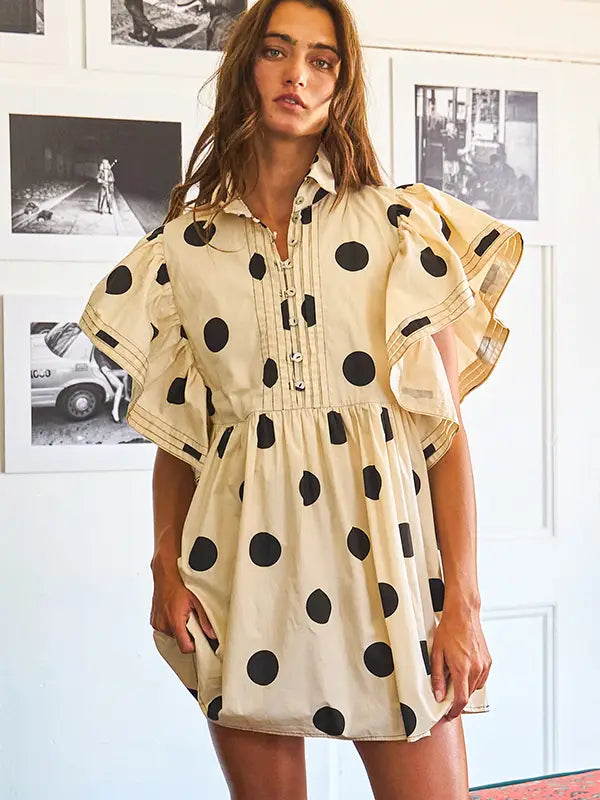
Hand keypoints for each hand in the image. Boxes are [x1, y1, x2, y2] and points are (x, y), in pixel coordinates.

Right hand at [150, 572, 216, 654]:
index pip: (185, 647)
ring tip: (185, 613)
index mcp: (174, 621)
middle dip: (189, 634)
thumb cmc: (180, 582)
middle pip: (179, 641)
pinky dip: (172, 624)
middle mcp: (163, 624)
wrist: (166, 571)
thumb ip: (205, 619)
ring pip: (173, 635)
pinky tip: (177, 612)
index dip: (196, 646)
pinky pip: (166, 628)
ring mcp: (157, 622)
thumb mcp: (197, 599)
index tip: (202, 640)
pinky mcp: (154, 619)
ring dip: (180, 628)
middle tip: (194, 620)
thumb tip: (212, 634)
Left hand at [430, 599, 491, 719]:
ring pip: (475, 687)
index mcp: (462, 668)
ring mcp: (484, 665)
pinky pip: (481, 678)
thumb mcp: (437, 653)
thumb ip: (438, 677)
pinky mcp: (488, 661)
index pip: (461, 699)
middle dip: (457, 698)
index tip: (449, 714)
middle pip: (468, 694)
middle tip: (446, 693)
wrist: (463, 615)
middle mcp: (476, 668)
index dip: (454, 710)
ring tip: (454, 676)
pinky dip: (473, 679)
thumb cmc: (449, 630)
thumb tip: (438, 695)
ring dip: (465, 688)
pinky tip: (464, 670)